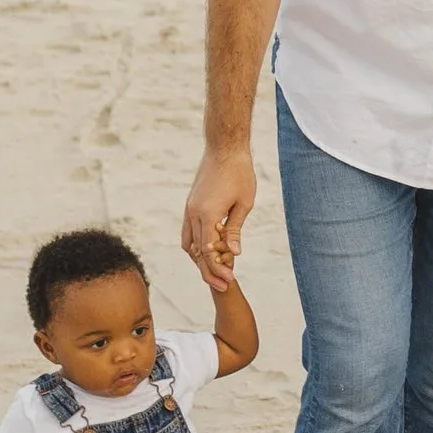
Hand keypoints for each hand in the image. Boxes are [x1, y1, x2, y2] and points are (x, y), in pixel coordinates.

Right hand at [184, 144, 255, 279]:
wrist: (224, 148)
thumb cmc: (240, 173)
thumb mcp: (244, 203)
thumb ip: (235, 230)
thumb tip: (233, 254)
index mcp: (207, 215)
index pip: (209, 252)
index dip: (218, 269)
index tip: (230, 281)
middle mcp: (193, 214)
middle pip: (197, 252)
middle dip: (209, 270)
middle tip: (223, 284)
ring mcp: (189, 209)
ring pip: (189, 243)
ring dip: (200, 259)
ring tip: (215, 271)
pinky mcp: (190, 204)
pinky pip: (188, 232)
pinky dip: (196, 245)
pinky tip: (208, 251)